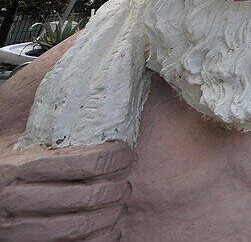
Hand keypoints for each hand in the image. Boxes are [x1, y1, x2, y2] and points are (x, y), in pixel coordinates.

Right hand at [0, 140, 131, 239]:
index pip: (88, 162)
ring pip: (81, 225)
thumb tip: (101, 131)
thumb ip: (50, 146)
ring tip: (119, 205)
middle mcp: (17, 198)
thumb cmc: (2, 172)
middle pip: (89, 195)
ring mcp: (18, 228)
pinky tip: (109, 229)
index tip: (127, 154)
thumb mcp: (18, 152)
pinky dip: (100, 239)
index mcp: (20, 167)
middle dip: (118, 189)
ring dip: (111, 215)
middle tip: (126, 183)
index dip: (117, 158)